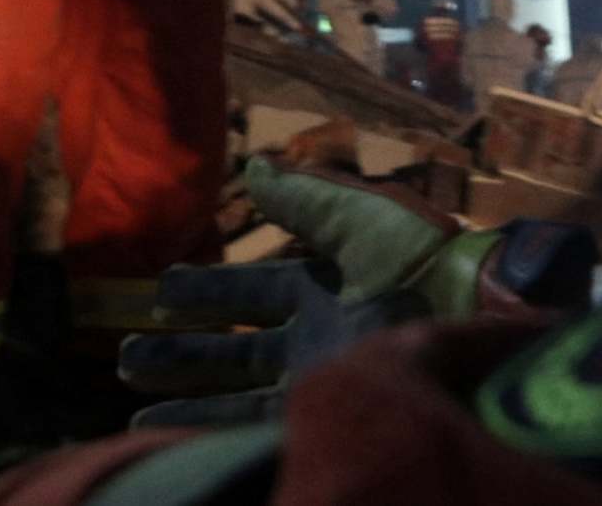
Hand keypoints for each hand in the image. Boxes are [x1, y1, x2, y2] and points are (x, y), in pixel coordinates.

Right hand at [119, 158, 595, 426]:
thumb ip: (301, 196)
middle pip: (234, 349)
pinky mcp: (330, 413)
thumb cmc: (420, 260)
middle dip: (181, 353)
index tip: (162, 290)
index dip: (206, 290)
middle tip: (128, 355)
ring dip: (186, 399)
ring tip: (138, 409)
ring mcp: (323, 381)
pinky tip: (173, 434)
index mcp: (323, 288)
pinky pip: (260, 427)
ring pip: (237, 395)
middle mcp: (317, 339)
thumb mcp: (356, 214)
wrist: (473, 319)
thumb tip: (253, 166)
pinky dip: (215, 430)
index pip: (250, 291)